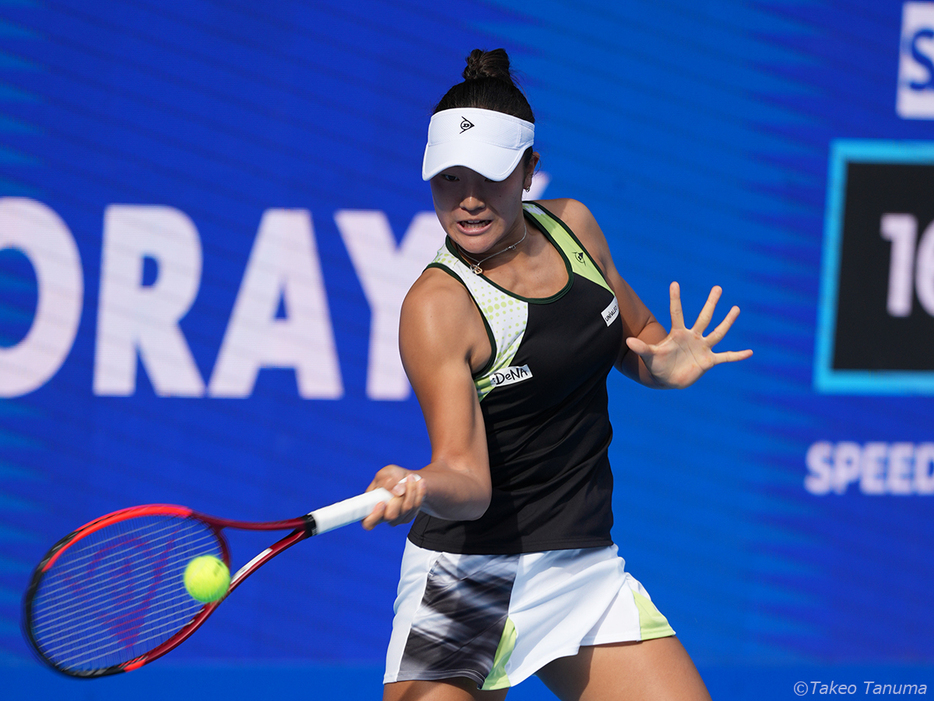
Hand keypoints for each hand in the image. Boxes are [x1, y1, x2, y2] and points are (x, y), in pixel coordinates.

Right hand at [361, 466, 424, 530]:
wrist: (408, 478)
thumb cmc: (392, 477)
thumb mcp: (386, 473)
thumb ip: (386, 481)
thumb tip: (395, 491)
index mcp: (370, 506)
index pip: (368, 522)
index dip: (374, 516)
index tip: (382, 503)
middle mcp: (383, 516)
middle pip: (391, 515)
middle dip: (398, 498)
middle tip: (401, 484)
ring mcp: (396, 518)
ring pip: (406, 509)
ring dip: (411, 491)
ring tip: (411, 478)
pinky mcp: (408, 516)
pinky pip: (416, 507)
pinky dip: (419, 493)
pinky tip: (419, 483)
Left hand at [626, 282, 751, 388]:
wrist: (667, 379)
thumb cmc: (657, 365)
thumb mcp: (649, 356)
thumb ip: (641, 348)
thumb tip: (628, 342)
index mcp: (677, 333)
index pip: (677, 313)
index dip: (675, 299)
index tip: (674, 284)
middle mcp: (693, 336)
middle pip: (704, 317)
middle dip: (711, 303)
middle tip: (717, 288)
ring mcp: (702, 347)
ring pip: (717, 332)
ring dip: (727, 322)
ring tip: (736, 309)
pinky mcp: (708, 361)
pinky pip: (725, 357)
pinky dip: (737, 356)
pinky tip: (749, 352)